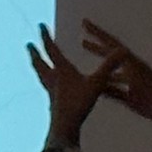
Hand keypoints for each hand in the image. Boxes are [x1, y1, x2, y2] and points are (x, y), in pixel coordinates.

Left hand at [26, 23, 120, 147]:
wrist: (65, 126)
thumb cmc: (78, 103)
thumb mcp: (97, 82)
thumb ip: (109, 66)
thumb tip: (123, 50)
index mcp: (61, 70)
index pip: (51, 49)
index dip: (45, 36)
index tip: (40, 25)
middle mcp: (52, 79)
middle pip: (40, 62)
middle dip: (34, 52)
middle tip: (28, 44)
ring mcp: (51, 91)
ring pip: (41, 74)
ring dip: (37, 65)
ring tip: (34, 62)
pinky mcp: (52, 102)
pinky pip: (46, 87)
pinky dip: (45, 81)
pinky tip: (49, 86)